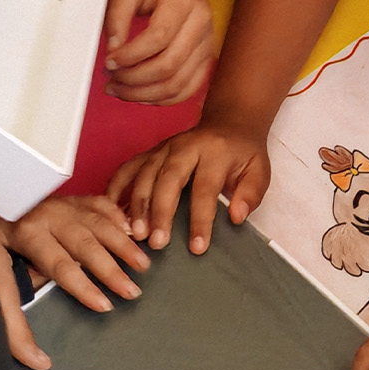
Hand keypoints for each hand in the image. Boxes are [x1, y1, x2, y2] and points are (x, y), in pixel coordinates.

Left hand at [2, 194, 149, 314]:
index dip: (84, 287)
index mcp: (28, 232)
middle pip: (87, 245)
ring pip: (100, 223)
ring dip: (124, 245)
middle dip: (112, 271)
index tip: (104, 305)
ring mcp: (65, 204)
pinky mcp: (73, 197)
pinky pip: (101, 204)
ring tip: (142, 265)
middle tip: (132, 291)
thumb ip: (20, 282)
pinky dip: (120, 217)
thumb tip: (44, 297)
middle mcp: (50, 215)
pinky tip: (135, 231)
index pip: (61, 265)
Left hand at [104, 0, 214, 104]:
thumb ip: (116, 14)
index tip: (108, 62)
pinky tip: (140, 95)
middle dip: (134, 79)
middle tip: (111, 80)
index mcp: (183, 0)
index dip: (130, 56)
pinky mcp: (206, 59)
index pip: (158, 38)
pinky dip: (162, 99)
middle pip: (169, 66)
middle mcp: (201, 23)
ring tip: (120, 89)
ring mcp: (207, 44)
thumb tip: (113, 52)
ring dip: (144, 94)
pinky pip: (187, 89)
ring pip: (178, 84)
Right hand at [108, 119, 270, 252]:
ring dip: (137, 205)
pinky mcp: (150, 152)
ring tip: (134, 234)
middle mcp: (185, 147)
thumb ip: (250, 194)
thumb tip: (237, 217)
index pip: (205, 189)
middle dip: (160, 212)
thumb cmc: (243, 153)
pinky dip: (116, 187)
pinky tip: (109, 209)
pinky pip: (129, 168)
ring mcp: (164, 148)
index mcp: (214, 152)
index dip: (200, 220)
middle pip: (168, 180)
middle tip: (156, 242)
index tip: (197, 247)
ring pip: (144, 174)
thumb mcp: (259, 171)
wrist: (229, 123)